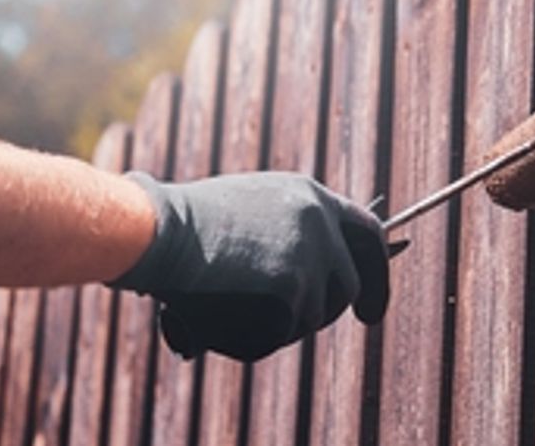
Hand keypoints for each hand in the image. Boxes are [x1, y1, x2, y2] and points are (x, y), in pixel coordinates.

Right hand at [109, 171, 388, 361]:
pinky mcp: (294, 284)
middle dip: (349, 307)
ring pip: (315, 315)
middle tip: (354, 324)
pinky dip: (255, 337)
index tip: (370, 301)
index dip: (376, 268)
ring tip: (236, 312)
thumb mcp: (243, 217)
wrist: (158, 230)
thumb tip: (302, 284)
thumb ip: (278, 242)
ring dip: (284, 325)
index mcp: (308, 196)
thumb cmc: (179, 227)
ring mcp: (311, 252)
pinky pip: (285, 331)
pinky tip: (222, 319)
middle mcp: (319, 220)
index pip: (366, 232)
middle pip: (351, 282)